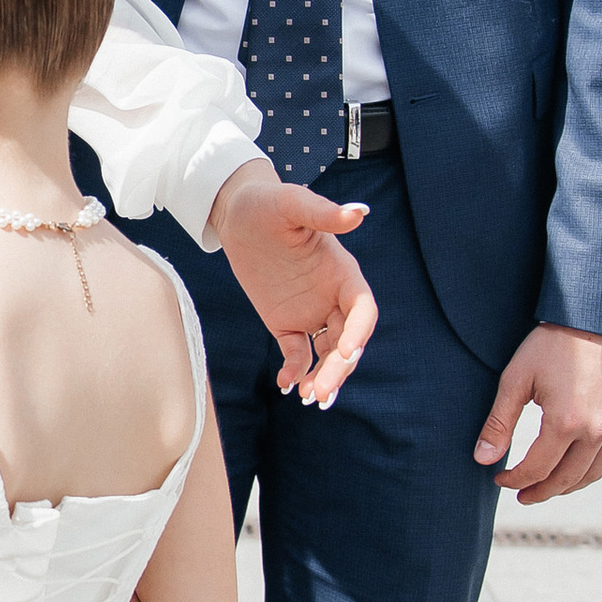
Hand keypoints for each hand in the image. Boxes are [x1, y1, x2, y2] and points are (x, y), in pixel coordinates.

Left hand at [204, 159, 376, 405]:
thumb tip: (358, 212)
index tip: (347, 351)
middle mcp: (332, 297)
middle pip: (347, 340)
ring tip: (310, 398)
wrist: (238, 214)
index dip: (359, 332)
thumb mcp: (293, 204)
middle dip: (339, 368)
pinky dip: (295, 371)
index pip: (362, 310)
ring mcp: (311, 312)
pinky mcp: (286, 323)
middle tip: (322, 392)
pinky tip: (285, 384)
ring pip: (326, 353)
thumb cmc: (269, 203)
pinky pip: (297, 353)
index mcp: (343, 273)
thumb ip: (323, 213)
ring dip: (323, 376)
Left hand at [474, 324, 601, 502]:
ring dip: (567, 486)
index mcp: (567, 423)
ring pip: (592, 473)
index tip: (499, 479)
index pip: (537, 469)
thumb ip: (499, 423)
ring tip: (546, 487)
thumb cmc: (551, 344)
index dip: (515, 480)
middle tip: (522, 496)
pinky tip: (572, 463)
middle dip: (541, 492)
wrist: (597, 316)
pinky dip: (589, 467)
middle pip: (567, 479)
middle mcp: (598, 430)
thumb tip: (483, 460)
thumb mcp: (516, 380)